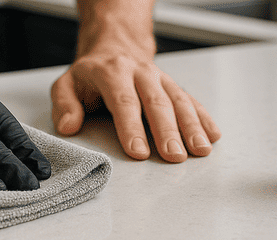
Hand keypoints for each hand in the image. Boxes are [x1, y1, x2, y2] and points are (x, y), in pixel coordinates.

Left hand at [51, 50, 220, 162]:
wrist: (115, 46)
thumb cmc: (91, 74)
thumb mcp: (67, 84)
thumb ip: (64, 105)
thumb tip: (69, 126)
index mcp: (112, 73)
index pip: (124, 102)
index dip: (132, 127)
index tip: (139, 151)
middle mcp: (140, 73)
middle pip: (156, 103)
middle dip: (167, 131)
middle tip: (174, 156)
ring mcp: (160, 79)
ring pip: (178, 102)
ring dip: (191, 127)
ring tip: (200, 150)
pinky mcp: (173, 86)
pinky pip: (191, 101)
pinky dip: (204, 118)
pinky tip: (212, 136)